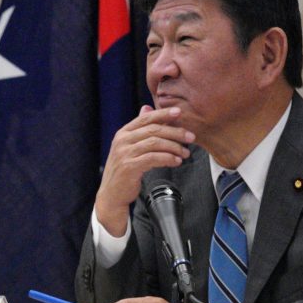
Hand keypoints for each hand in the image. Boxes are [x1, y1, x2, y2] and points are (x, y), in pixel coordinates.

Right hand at [95, 105, 194, 235]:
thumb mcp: (130, 146)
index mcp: (123, 133)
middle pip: (153, 130)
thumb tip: (147, 108)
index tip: (179, 112)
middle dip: (175, 132)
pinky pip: (153, 158)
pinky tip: (176, 161)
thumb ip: (139, 129)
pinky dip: (168, 158)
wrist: (112, 194)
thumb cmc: (124, 170)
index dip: (163, 114)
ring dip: (174, 147)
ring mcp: (124, 153)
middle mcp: (122, 141)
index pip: (146, 118)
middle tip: (190, 137)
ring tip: (185, 153)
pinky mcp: (129, 167)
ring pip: (155, 143)